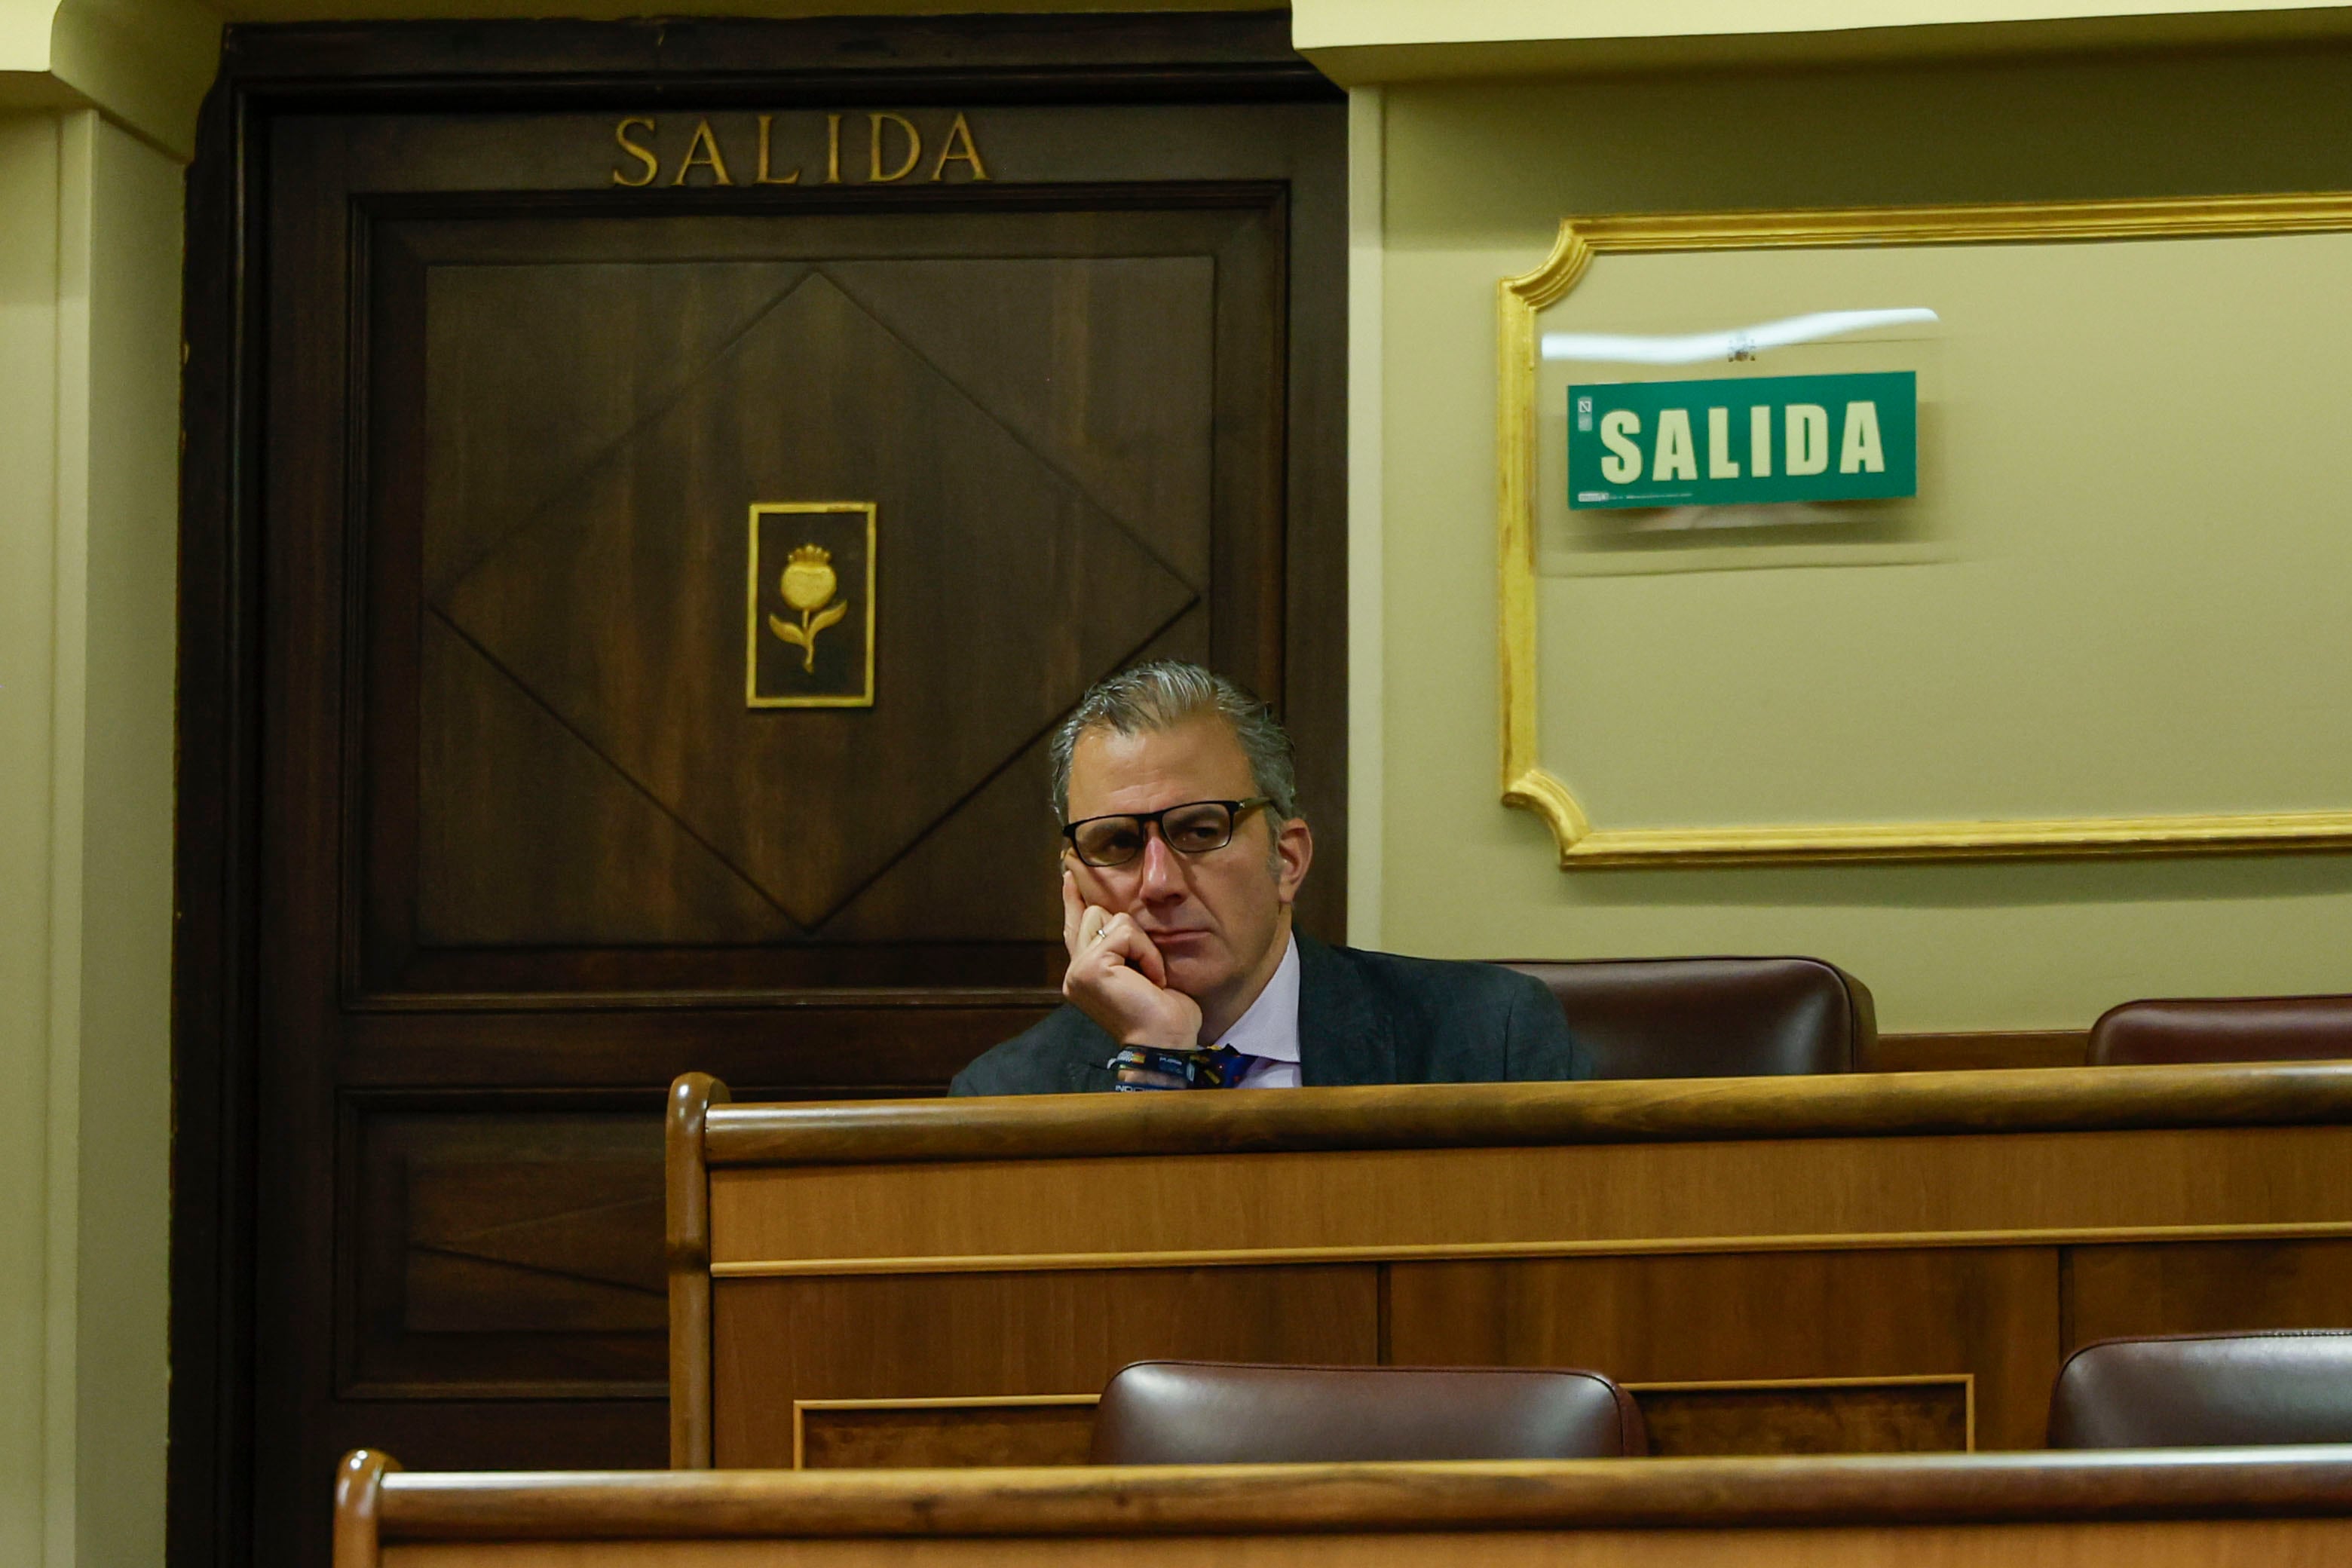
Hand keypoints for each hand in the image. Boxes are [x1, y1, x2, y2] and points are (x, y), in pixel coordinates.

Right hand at [1060, 869, 1201, 1052]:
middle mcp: (1075, 972)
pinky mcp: (1090, 966)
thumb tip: (1120, 918)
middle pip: (1095, 912)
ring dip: (1142, 944)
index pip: (1074, 927)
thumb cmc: (1163, 1013)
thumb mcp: (1141, 971)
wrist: (1165, 1042)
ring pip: (1111, 917)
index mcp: (1084, 974)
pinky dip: (1147, 953)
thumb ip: (1123, 947)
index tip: (1068, 875)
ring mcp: (1078, 969)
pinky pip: (1126, 932)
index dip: (1071, 900)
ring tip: (1150, 977)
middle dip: (1131, 932)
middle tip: (1147, 972)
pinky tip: (1151, 980)